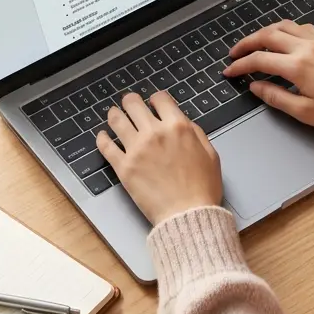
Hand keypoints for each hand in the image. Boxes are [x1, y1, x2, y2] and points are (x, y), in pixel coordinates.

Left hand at [96, 92, 222, 224]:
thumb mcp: (210, 154)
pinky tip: (103, 136)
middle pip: (133, 104)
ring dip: (114, 115)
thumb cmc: (202, 188)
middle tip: (129, 105)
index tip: (153, 104)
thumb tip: (183, 123)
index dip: (155, 99)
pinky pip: (106, 146)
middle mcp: (155, 133)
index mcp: (178, 127)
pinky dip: (102, 138)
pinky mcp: (124, 167)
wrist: (188, 215)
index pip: (160, 98)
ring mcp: (136, 149)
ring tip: (114, 115)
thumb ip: (196, 133)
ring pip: (116, 120)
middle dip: (131, 102)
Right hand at [225, 21, 313, 132]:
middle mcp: (307, 48)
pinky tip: (284, 38)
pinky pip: (303, 27)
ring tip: (255, 43)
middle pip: (268, 36)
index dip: (240, 65)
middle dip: (247, 43)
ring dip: (265, 32)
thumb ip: (276, 97)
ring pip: (285, 26)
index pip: (259, 60)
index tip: (230, 72)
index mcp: (298, 66)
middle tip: (234, 53)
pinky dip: (287, 29)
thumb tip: (256, 87)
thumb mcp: (305, 112)